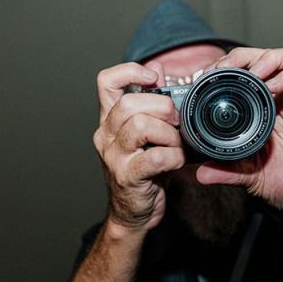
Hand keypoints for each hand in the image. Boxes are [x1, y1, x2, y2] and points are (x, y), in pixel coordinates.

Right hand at [93, 62, 184, 231]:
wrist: (133, 213)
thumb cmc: (143, 171)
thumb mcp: (147, 133)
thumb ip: (150, 101)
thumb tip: (158, 68)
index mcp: (110, 120)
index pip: (106, 81)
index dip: (130, 72)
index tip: (153, 79)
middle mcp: (106, 135)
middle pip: (128, 103)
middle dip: (161, 107)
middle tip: (176, 122)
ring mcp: (113, 157)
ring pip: (140, 126)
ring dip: (168, 134)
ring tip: (176, 145)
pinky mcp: (126, 177)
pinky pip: (155, 157)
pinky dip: (174, 157)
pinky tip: (176, 162)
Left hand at [196, 47, 282, 227]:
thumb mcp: (252, 178)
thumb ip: (227, 172)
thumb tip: (200, 173)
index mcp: (266, 110)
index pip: (246, 72)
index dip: (226, 68)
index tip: (203, 77)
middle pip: (266, 57)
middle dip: (241, 57)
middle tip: (221, 70)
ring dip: (268, 58)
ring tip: (250, 72)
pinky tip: (273, 87)